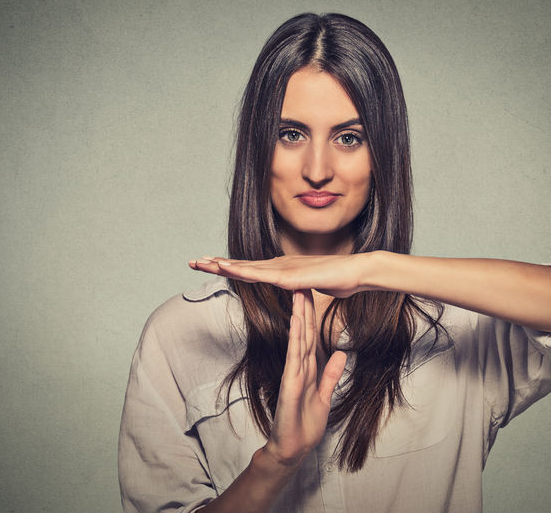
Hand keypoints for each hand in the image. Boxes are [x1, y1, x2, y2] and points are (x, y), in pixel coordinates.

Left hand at [188, 254, 369, 297]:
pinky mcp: (290, 276)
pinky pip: (261, 275)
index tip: (210, 265)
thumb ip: (301, 288)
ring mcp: (284, 269)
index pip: (250, 269)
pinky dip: (242, 271)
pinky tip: (227, 269)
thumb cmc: (340, 279)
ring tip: (201, 262)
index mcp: (282, 269)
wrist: (358, 272)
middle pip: (242, 265)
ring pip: (246, 267)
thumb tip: (297, 291)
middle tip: (192, 261)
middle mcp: (279, 265)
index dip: (229, 267)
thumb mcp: (313, 287)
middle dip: (216, 263)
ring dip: (222, 265)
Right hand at [263, 290, 346, 466]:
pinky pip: (294, 356)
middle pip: (302, 331)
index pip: (309, 335)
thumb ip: (331, 374)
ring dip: (298, 315)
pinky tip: (295, 321)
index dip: (311, 314)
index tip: (313, 294)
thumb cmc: (304, 424)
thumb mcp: (324, 395)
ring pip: (297, 338)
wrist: (293, 448)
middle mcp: (298, 367)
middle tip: (303, 282)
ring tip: (298, 293)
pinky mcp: (290, 383)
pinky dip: (295, 337)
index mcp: (307, 368)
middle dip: (303, 307)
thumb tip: (340, 353)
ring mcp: (292, 373)